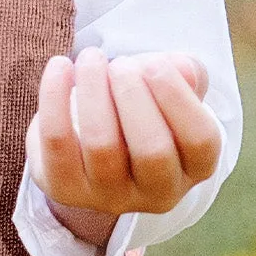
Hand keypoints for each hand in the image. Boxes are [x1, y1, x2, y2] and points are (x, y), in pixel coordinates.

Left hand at [28, 49, 222, 246]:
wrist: (93, 144)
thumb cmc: (143, 109)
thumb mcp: (171, 89)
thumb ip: (185, 74)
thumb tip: (183, 68)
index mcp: (195, 169)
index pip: (200, 141)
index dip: (177, 97)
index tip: (155, 63)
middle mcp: (158, 193)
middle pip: (152, 150)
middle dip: (134, 96)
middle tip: (120, 63)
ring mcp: (110, 197)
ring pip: (101, 146)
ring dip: (94, 91)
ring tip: (91, 58)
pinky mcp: (66, 189)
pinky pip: (58, 143)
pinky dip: (55, 99)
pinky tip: (60, 66)